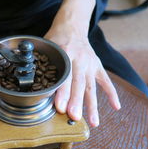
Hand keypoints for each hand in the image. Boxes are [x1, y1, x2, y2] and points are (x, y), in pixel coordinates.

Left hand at [44, 0, 120, 127]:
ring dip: (93, 106)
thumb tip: (31, 87)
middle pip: (79, 83)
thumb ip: (40, 64)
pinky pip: (106, 81)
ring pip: (91, 87)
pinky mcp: (97, 66)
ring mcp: (90, 63)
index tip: (60, 107)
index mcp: (65, 53)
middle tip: (74, 117)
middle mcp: (80, 58)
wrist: (72, 25)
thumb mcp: (46, 47)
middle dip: (77, 102)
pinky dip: (112, 94)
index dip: (62, 92)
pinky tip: (116, 107)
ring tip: (94, 123)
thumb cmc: (55, 39)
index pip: (64, 76)